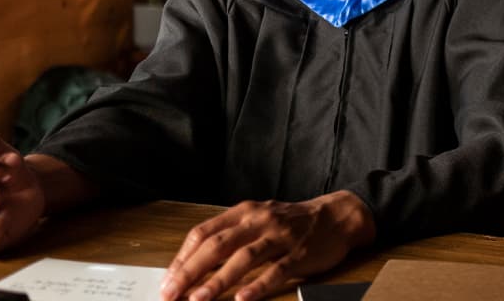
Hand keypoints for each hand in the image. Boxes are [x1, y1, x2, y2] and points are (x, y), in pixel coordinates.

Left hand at [160, 191, 375, 300]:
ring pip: (244, 258)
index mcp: (243, 212)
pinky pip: (276, 270)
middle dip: (191, 271)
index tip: (168, 280)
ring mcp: (280, 237)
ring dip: (218, 280)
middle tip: (172, 293)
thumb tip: (196, 265)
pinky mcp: (300, 253)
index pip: (204, 233)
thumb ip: (231, 236)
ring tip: (198, 299)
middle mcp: (258, 220)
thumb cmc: (291, 222)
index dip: (183, 257)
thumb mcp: (257, 220)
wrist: (336, 216)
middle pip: (218, 245)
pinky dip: (258, 285)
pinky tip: (243, 299)